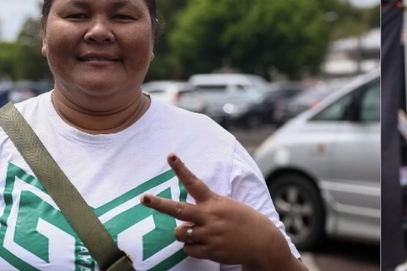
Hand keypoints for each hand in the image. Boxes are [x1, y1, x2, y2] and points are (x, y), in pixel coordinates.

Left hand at [141, 154, 291, 266]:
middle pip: (178, 209)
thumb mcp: (227, 208)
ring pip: (179, 233)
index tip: (170, 156)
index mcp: (215, 202)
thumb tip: (182, 225)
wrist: (263, 242)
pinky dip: (194, 248)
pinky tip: (208, 245)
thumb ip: (204, 212)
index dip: (181, 169)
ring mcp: (209, 234)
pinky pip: (188, 249)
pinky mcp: (210, 250)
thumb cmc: (243, 222)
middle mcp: (210, 216)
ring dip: (184, 233)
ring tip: (201, 233)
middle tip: (144, 198)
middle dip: (159, 204)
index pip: (194, 182)